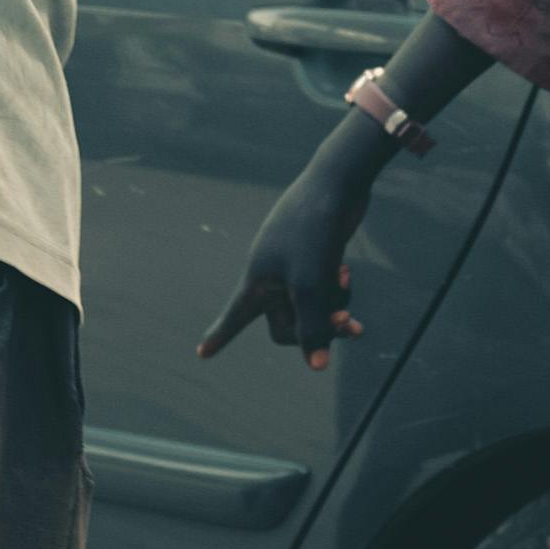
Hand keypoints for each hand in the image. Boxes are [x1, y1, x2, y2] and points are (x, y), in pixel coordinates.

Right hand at [196, 147, 386, 367]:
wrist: (336, 182)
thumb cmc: (314, 231)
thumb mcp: (312, 283)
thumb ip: (313, 326)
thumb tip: (316, 366)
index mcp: (257, 281)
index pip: (235, 318)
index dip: (220, 337)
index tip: (202, 354)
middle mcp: (270, 275)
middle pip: (289, 324)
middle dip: (318, 327)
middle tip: (347, 324)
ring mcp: (292, 265)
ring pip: (311, 307)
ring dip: (333, 305)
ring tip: (344, 281)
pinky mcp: (313, 256)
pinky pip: (322, 288)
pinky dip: (337, 287)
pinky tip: (344, 269)